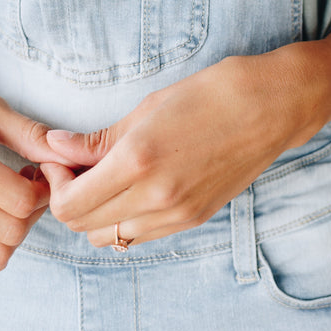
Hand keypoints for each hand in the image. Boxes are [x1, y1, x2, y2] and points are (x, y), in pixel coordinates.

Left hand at [42, 47, 320, 248]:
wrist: (275, 106)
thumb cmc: (214, 93)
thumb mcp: (148, 106)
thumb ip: (98, 139)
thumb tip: (55, 149)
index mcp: (139, 162)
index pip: (70, 203)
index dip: (55, 184)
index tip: (59, 159)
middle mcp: (156, 197)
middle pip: (84, 227)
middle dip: (69, 199)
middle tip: (77, 168)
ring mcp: (178, 215)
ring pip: (110, 238)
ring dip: (96, 215)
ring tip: (105, 179)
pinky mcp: (194, 219)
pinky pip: (141, 235)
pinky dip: (125, 219)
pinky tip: (134, 187)